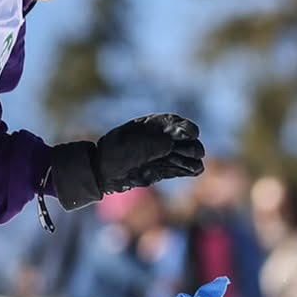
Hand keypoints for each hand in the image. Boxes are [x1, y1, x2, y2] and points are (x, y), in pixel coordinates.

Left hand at [49, 114, 204, 208]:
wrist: (102, 172)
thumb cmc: (113, 154)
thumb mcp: (129, 147)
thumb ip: (150, 145)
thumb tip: (170, 145)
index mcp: (152, 126)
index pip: (173, 123)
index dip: (185, 127)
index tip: (191, 133)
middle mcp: (161, 139)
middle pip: (184, 140)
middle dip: (191, 145)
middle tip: (194, 151)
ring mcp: (163, 155)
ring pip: (185, 155)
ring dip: (191, 159)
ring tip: (193, 165)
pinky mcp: (163, 170)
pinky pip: (181, 169)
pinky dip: (188, 170)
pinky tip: (194, 171)